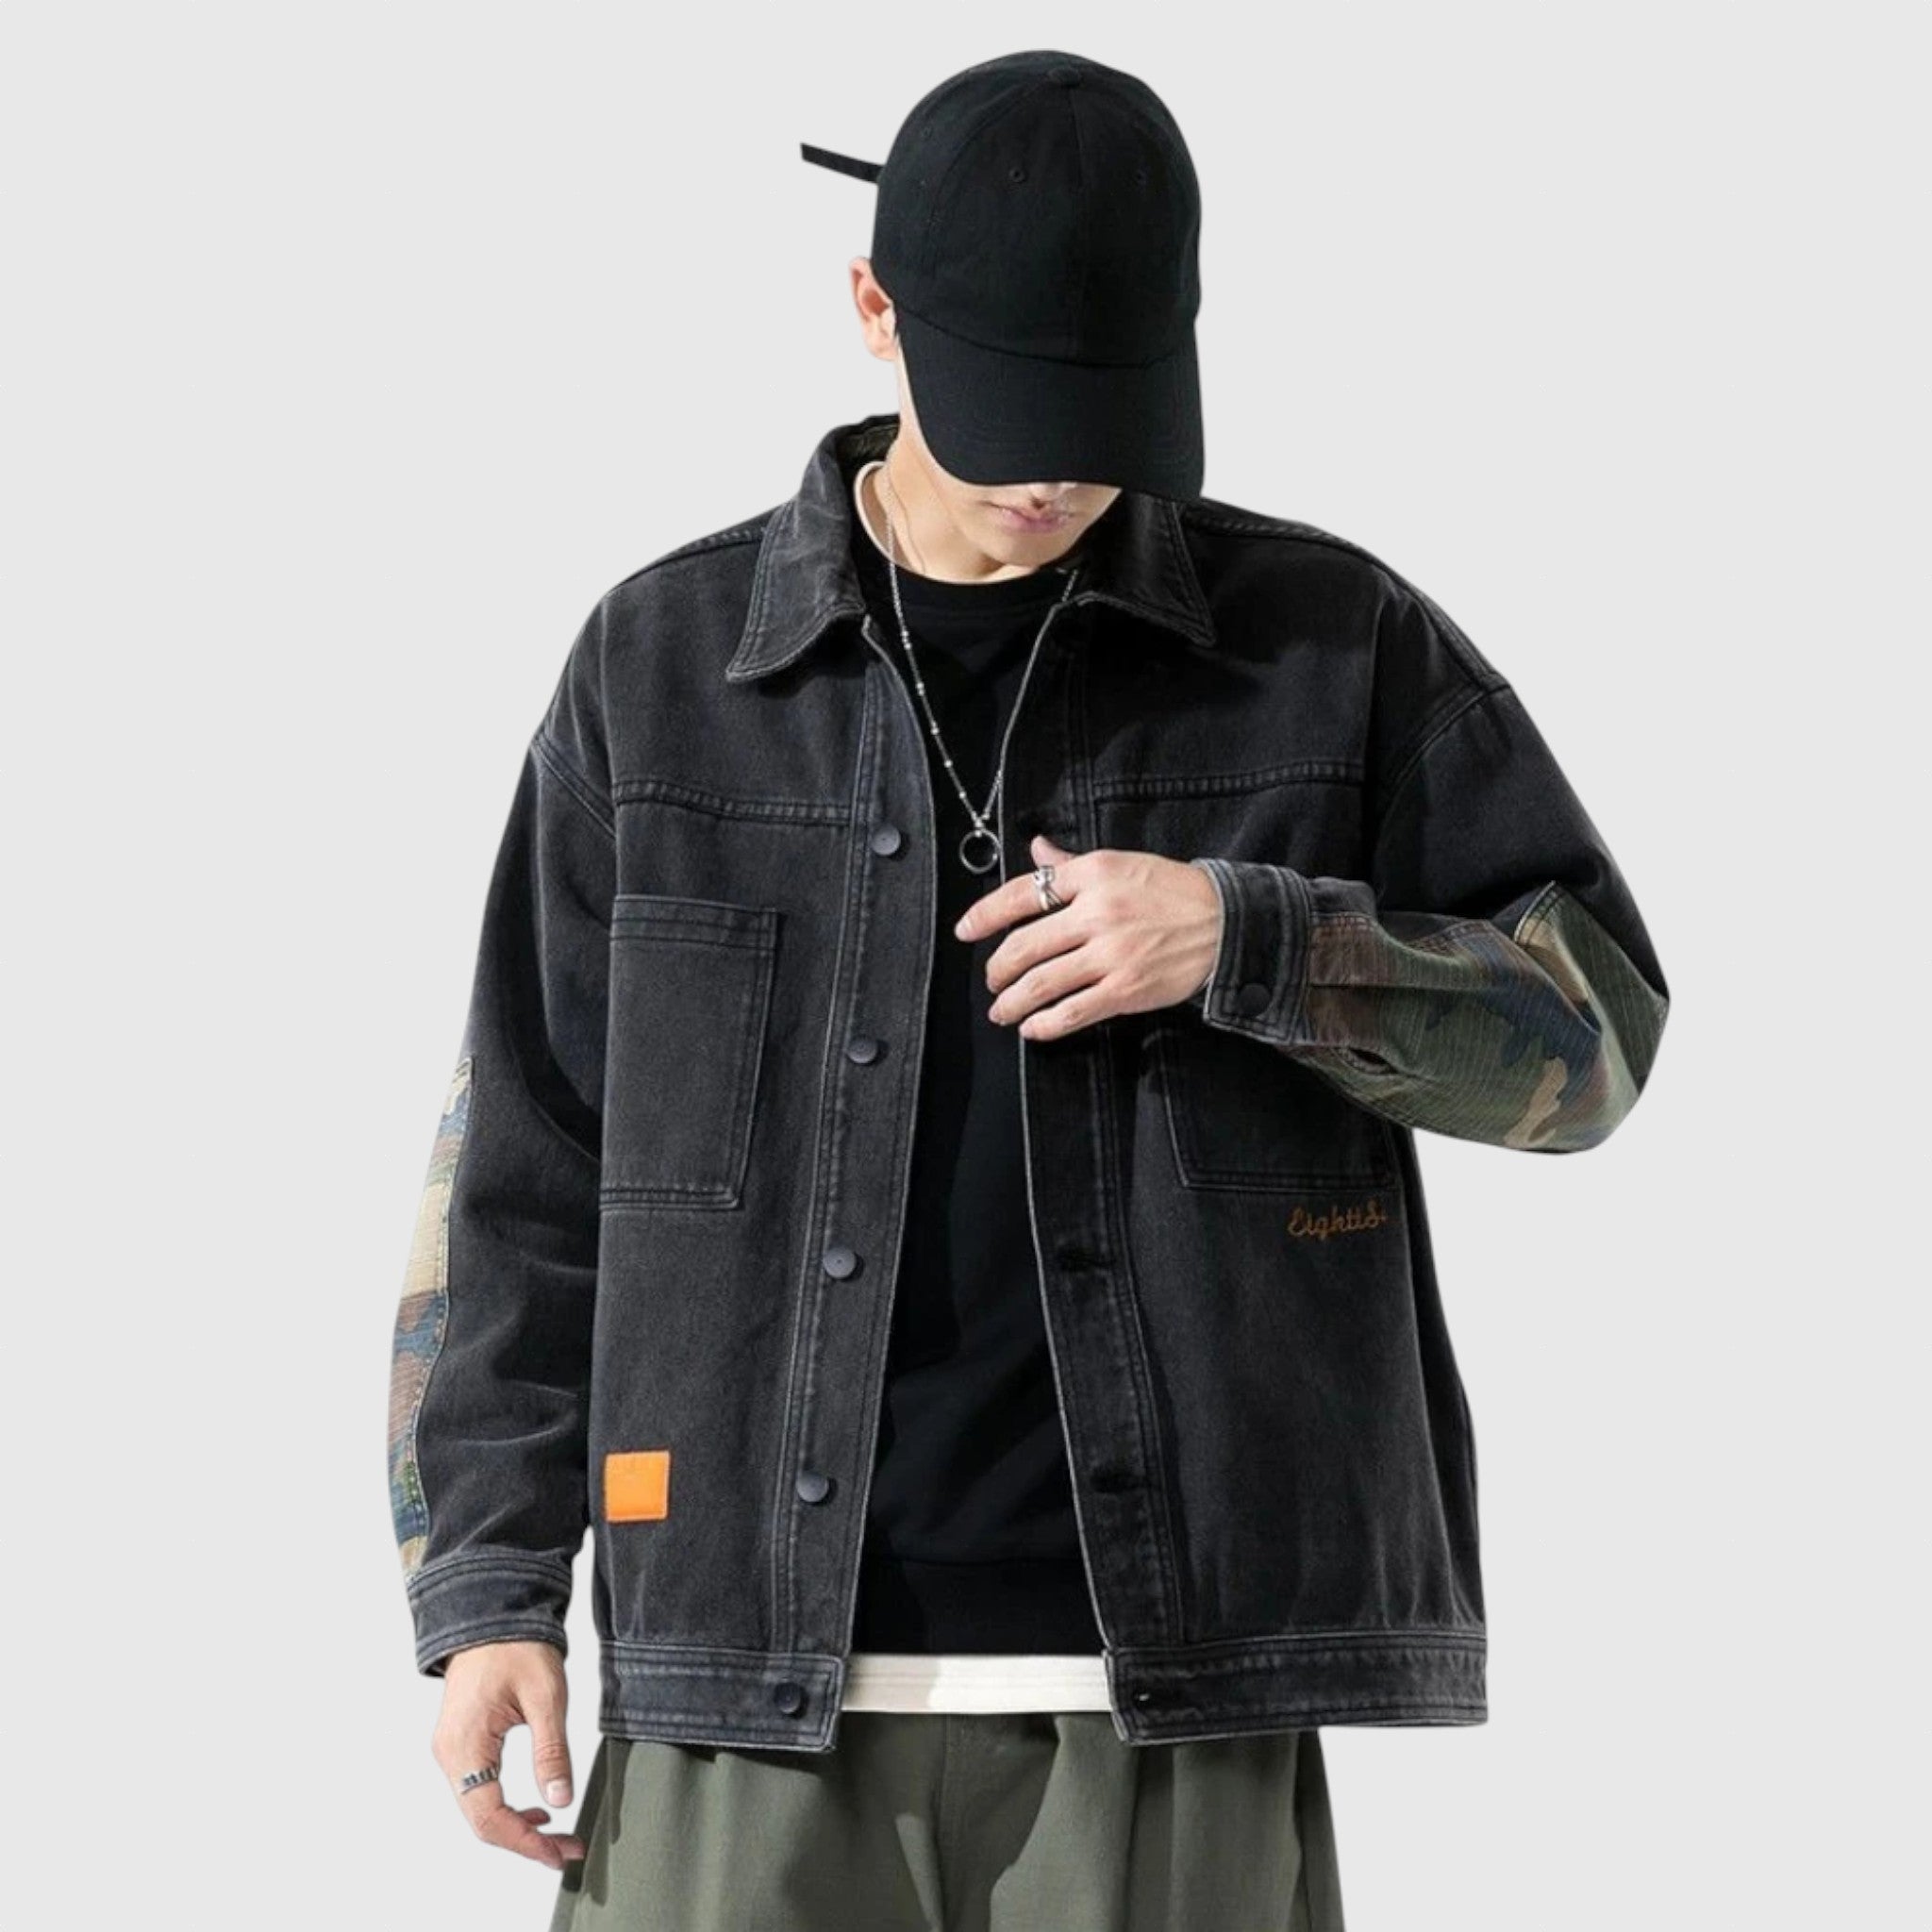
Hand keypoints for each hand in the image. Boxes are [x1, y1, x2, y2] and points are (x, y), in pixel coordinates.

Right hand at [431, 1638, 585, 1868]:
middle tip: (567, 1849)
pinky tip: (536, 1808)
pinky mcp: (462, 1743)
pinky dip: (506, 1807)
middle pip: (482, 1821)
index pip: (488, 1817)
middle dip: (524, 1841)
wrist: (493, 1611)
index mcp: (465, 1744)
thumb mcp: (545, 1695)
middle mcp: (450, 1753)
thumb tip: (560, 1800)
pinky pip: (479, 1790)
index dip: (524, 1842)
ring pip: (479, 1809)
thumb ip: (551, 1751)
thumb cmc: (517, 1645)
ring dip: (516, 1827)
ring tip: (557, 1834)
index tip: (558, 1853)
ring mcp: (452, 1749)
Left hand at [954, 834, 1221, 1040]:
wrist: (1225, 922)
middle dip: (997, 969)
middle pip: (1024, 945)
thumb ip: (1072, 864)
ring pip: (1041, 983)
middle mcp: (1096, 912)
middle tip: (992, 980)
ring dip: (1012, 1002)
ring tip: (1002, 1012)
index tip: (966, 930)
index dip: (985, 914)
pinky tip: (1033, 1029)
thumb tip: (1035, 850)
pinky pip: (1073, 1011)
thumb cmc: (1172, 892)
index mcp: (1093, 874)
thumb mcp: (1122, 864)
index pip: (1024, 892)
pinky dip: (1045, 1024)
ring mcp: (1110, 954)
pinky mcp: (1126, 989)